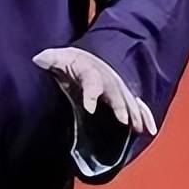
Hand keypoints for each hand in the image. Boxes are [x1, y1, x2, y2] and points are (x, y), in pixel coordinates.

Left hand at [33, 47, 156, 134]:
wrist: (86, 58)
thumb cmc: (71, 60)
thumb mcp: (59, 57)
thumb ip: (50, 59)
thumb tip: (38, 58)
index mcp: (91, 71)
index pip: (91, 82)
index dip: (91, 94)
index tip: (89, 108)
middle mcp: (108, 79)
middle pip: (116, 93)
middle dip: (120, 106)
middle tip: (123, 120)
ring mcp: (118, 88)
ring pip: (129, 101)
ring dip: (135, 114)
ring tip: (140, 128)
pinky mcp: (123, 96)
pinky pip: (137, 106)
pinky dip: (145, 117)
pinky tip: (150, 130)